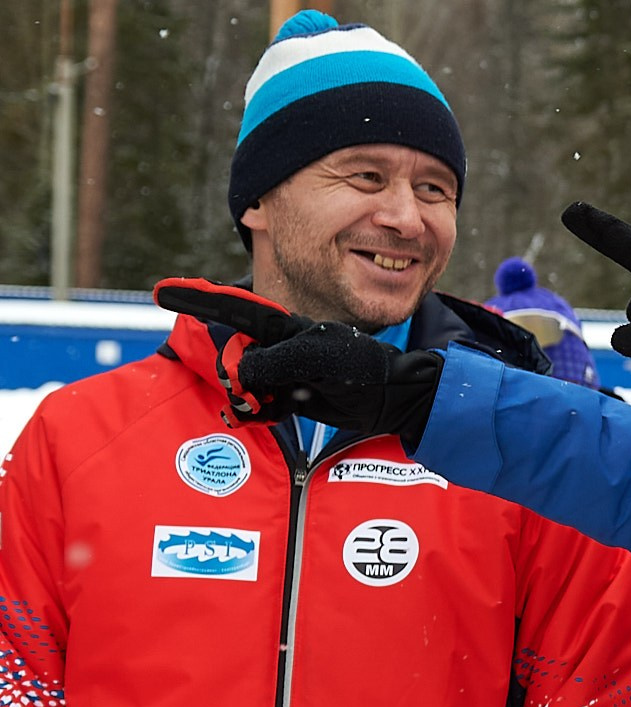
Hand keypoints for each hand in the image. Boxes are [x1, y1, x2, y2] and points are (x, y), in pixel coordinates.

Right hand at [153, 281, 442, 443]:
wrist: (391, 398)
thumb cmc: (360, 368)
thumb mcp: (316, 358)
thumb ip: (273, 361)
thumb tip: (238, 371)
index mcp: (283, 327)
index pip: (232, 310)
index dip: (198, 301)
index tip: (161, 293)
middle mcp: (277, 346)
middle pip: (230, 352)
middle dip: (226, 368)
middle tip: (246, 388)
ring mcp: (280, 371)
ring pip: (241, 381)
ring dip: (245, 396)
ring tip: (266, 404)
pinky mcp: (287, 396)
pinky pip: (258, 403)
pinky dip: (259, 411)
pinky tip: (273, 413)